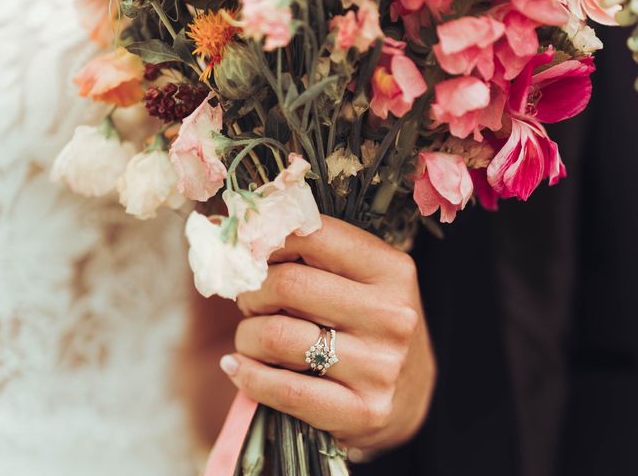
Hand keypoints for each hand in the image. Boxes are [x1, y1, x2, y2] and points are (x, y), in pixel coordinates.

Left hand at [220, 216, 435, 452]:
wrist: (411, 395)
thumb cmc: (371, 324)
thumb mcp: (362, 279)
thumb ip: (315, 254)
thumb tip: (232, 230)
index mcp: (392, 270)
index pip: (313, 235)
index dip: (267, 241)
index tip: (250, 253)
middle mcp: (391, 315)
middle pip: (287, 284)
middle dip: (252, 291)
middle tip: (249, 300)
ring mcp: (379, 367)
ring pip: (277, 336)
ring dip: (247, 335)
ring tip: (251, 337)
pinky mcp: (363, 412)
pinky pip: (283, 389)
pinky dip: (248, 375)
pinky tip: (239, 367)